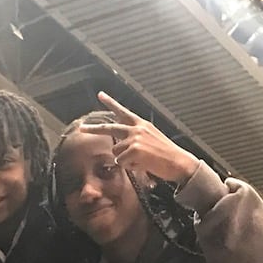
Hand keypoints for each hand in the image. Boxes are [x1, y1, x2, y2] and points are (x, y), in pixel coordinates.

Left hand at [82, 92, 199, 184]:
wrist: (179, 163)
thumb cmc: (166, 154)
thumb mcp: (152, 139)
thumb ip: (135, 138)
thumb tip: (119, 146)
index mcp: (141, 124)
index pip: (123, 111)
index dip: (110, 103)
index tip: (101, 95)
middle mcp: (136, 129)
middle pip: (109, 128)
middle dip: (94, 129)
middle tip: (82, 128)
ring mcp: (135, 139)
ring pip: (116, 151)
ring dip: (124, 159)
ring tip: (141, 160)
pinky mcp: (134, 150)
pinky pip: (122, 162)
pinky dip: (130, 166)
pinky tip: (143, 165)